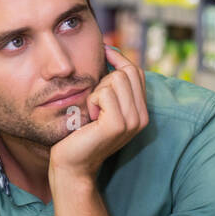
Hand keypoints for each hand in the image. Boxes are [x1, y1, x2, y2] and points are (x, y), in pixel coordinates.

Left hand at [48, 45, 148, 179]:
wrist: (72, 164)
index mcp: (141, 112)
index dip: (119, 58)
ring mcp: (132, 121)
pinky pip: (104, 93)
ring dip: (97, 92)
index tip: (103, 51)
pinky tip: (89, 117)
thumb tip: (111, 51)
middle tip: (94, 102)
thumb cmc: (81, 133)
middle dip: (104, 80)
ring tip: (92, 112)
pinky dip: (92, 100)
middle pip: (126, 72)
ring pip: (115, 80)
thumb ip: (113, 86)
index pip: (136, 72)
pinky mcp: (117, 124)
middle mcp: (142, 117)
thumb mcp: (102, 107)